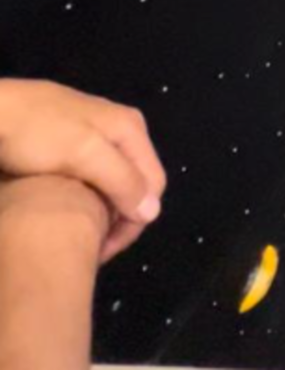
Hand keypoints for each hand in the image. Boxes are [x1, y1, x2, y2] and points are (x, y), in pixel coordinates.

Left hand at [0, 80, 165, 262]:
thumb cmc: (37, 133)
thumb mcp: (83, 153)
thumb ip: (121, 180)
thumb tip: (153, 213)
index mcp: (130, 128)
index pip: (152, 186)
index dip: (132, 222)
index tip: (101, 250)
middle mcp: (121, 130)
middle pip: (136, 185)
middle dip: (118, 219)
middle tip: (88, 248)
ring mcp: (96, 137)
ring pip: (114, 184)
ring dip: (101, 213)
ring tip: (75, 234)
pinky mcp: (74, 145)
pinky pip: (94, 179)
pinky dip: (86, 200)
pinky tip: (65, 212)